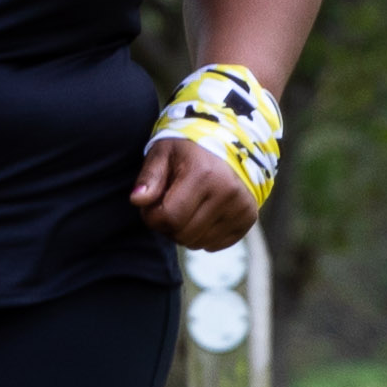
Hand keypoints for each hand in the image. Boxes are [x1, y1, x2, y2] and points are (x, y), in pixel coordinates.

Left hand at [131, 134, 260, 249]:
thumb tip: (137, 200)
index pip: (169, 218)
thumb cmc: (188, 148)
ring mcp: (241, 207)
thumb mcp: (163, 153)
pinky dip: (203, 235)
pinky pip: (215, 245)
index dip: (152, 216)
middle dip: (168, 226)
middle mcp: (227, 193)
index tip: (152, 203)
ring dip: (185, 231)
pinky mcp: (249, 219)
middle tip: (169, 204)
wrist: (229, 141)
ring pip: (198, 243)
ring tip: (187, 207)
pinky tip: (203, 213)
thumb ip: (150, 177)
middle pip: (183, 235)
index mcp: (203, 174)